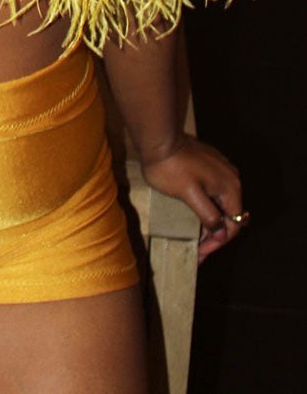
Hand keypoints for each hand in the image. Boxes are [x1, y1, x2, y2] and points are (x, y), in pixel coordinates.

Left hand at [140, 133, 243, 262]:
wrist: (159, 139)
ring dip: (211, 221)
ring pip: (221, 203)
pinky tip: (195, 215)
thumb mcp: (189, 195)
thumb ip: (208, 215)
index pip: (233, 224)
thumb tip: (221, 234)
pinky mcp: (209, 164)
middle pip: (229, 214)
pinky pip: (214, 192)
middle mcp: (231, 177)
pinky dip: (208, 206)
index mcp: (230, 187)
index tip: (200, 254)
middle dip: (214, 235)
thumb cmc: (171, 168)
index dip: (217, 242)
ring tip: (195, 238)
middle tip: (197, 251)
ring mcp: (221, 169)